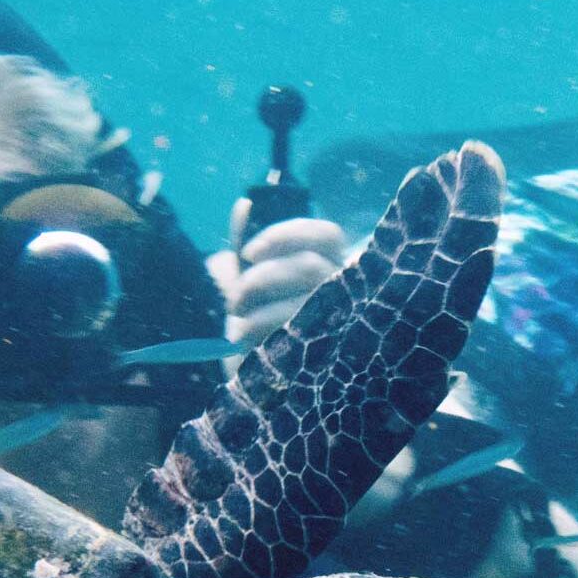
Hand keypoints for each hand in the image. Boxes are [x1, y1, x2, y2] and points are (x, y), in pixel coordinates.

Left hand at [204, 197, 347, 347]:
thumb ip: (245, 243)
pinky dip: (258, 328)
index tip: (248, 252)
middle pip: (311, 268)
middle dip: (263, 276)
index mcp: (331, 267)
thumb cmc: (253, 319)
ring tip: (234, 313)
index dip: (287, 235)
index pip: (328, 236)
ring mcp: (338, 323)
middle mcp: (344, 293)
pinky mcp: (323, 354)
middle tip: (234, 296)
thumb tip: (244, 206)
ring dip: (259, 304)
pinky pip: (292, 332)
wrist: (248, 371)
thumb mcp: (245, 277)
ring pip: (303, 299)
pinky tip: (239, 338)